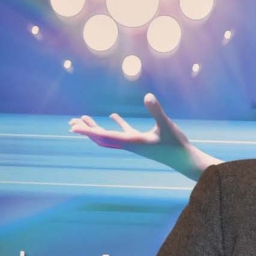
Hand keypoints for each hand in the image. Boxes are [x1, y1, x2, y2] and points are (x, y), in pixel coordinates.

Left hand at [69, 93, 219, 179]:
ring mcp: (135, 143)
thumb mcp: (167, 126)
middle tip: (71, 123)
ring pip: (110, 136)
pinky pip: (123, 132)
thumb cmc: (177, 145)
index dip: (88, 131)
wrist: (185, 160)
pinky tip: (112, 116)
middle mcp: (130, 144)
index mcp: (132, 141)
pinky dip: (115, 124)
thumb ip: (156, 111)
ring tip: (83, 119)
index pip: (105, 137)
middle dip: (86, 131)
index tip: (74, 128)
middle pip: (102, 139)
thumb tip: (148, 96)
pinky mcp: (142, 140)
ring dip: (96, 129)